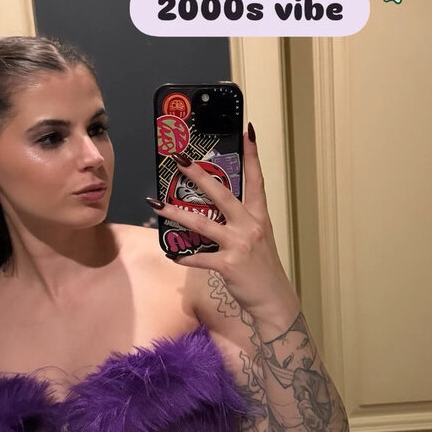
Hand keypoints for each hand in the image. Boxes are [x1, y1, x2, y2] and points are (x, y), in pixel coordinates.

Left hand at [148, 128, 297, 319]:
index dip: (252, 155)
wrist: (274, 301)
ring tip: (156, 203)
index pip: (257, 179)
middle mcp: (250, 226)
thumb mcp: (258, 240)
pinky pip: (199, 258)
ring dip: (176, 213)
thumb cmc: (263, 270)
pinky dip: (184, 257)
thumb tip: (215, 214)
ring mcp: (239, 244)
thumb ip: (240, 224)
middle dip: (199, 175)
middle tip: (180, 159)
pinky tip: (172, 255)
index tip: (247, 131)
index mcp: (259, 217)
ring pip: (202, 223)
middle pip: (222, 193)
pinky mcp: (228, 264)